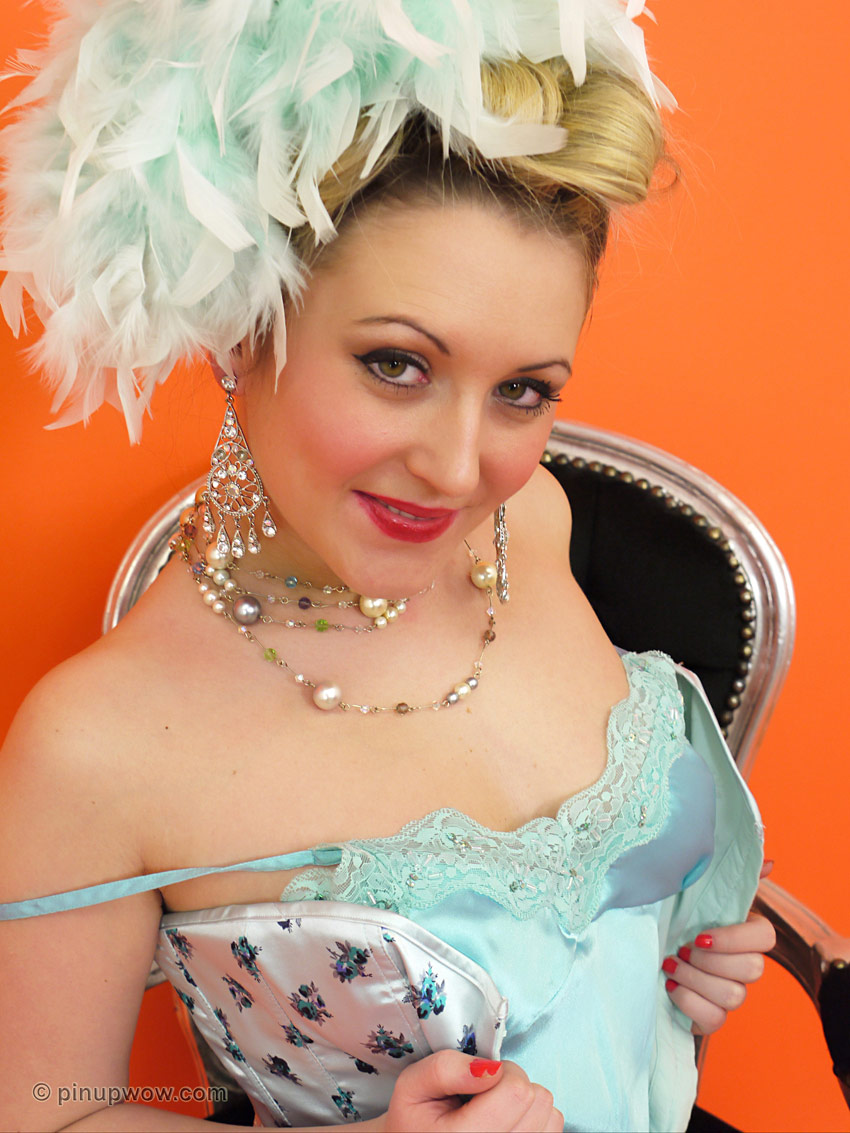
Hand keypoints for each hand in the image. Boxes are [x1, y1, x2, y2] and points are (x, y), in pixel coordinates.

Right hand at [373, 1051, 563, 1131]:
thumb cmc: (413, 1121)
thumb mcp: (412, 1086)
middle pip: (538, 1101)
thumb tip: (490, 1067)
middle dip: (514, 1084)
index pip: (517, 1091)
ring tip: (495, 1110)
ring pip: (551, 1116)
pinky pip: (553, 1128)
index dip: (501, 1071)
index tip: (480, 1077)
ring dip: (526, 1103)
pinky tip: (507, 1122)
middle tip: (484, 1094)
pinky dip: (534, 1119)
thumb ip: (446, 1069)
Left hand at [662, 861, 775, 1034]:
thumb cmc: (673, 918)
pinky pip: (715, 1020)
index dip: (735, 939)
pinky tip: (670, 986)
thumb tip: (767, 863)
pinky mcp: (711, 1017)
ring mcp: (730, 993)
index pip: (766, 937)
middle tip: (681, 949)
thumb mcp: (692, 891)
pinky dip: (689, 1002)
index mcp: (743, 931)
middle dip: (710, 961)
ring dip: (695, 980)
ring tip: (670, 965)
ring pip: (734, 996)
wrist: (645, 950)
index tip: (700, 934)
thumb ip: (725, 875)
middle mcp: (743, 964)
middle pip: (753, 970)